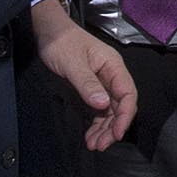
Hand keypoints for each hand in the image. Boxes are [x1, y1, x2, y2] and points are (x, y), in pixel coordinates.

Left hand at [33, 0, 137, 152]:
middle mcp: (112, 76)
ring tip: (94, 144)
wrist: (48, 31)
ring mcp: (103, 83)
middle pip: (121, 106)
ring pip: (110, 111)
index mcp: (113, 66)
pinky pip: (100, 109)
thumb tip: (103, 105)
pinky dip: (97, 123)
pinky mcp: (92, 88)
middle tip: (101, 145)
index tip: (116, 133)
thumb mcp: (72, 63)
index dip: (125, 116)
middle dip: (113, 127)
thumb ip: (87, 84)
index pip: (128, 94)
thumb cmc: (61, 42)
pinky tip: (91, 135)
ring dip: (105, 129)